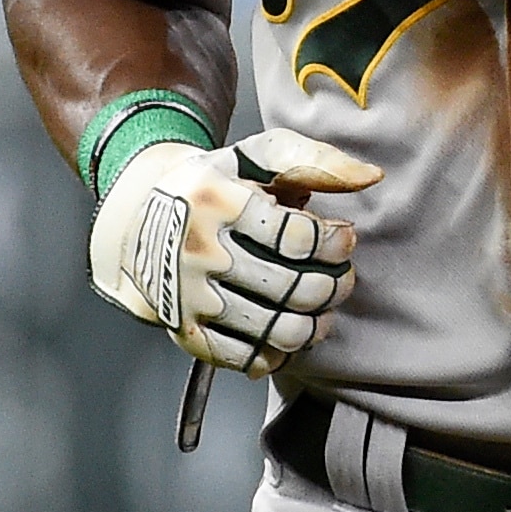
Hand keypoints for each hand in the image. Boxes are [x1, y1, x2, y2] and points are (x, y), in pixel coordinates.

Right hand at [87, 129, 381, 375]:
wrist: (139, 214)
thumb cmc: (215, 182)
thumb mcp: (258, 154)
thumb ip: (316, 159)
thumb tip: (371, 177)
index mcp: (215, 200)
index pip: (297, 237)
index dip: (335, 244)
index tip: (344, 239)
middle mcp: (196, 250)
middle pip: (290, 287)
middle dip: (333, 287)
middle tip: (342, 278)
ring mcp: (187, 295)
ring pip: (272, 329)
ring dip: (314, 326)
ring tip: (324, 310)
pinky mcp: (182, 328)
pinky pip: (240, 358)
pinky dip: (276, 354)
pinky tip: (289, 333)